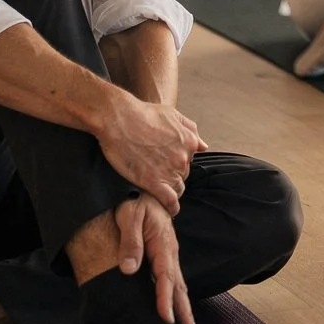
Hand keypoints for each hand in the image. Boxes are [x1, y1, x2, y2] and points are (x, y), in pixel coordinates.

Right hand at [96, 90, 205, 212]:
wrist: (120, 119)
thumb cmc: (144, 114)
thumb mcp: (173, 115)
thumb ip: (190, 129)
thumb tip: (203, 145)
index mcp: (189, 142)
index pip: (189, 159)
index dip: (177, 162)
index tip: (168, 164)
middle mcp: (184, 158)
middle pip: (183, 174)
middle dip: (173, 175)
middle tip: (159, 174)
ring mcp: (170, 171)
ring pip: (178, 187)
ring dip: (172, 190)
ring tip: (162, 191)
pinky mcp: (154, 182)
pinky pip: (169, 200)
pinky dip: (171, 207)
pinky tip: (171, 210)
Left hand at [115, 194, 198, 323]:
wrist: (144, 189)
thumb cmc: (135, 201)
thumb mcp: (129, 216)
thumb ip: (130, 242)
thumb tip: (128, 270)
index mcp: (162, 244)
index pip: (165, 277)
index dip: (165, 299)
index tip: (166, 319)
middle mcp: (170, 253)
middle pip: (179, 287)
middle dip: (185, 313)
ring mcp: (169, 256)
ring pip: (179, 286)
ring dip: (185, 309)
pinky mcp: (164, 257)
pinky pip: (173, 282)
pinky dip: (177, 299)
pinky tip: (176, 311)